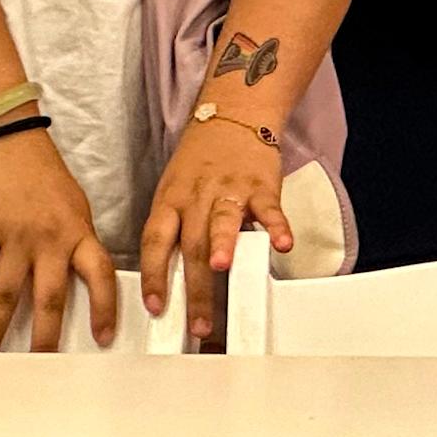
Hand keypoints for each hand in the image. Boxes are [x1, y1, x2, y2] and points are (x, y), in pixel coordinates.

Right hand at [0, 125, 119, 351]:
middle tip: (40, 368)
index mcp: (78, 230)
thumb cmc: (41, 172)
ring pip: (9, 296)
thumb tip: (79, 278)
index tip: (105, 339)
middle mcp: (51, 238)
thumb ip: (76, 240)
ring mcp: (17, 236)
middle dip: (46, 338)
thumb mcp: (73, 204)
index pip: (101, 274)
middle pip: (52, 298)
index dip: (104, 308)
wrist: (7, 137)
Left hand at [140, 113, 293, 341]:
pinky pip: (268, 207)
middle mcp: (197, 196)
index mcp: (171, 200)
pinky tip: (282, 244)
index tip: (156, 307)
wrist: (234, 111)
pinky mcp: (261, 184)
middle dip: (195, 287)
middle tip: (199, 325)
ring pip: (222, 221)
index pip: (155, 240)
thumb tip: (170, 282)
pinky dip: (276, 226)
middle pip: (191, 243)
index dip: (153, 274)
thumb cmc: (200, 161)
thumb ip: (175, 230)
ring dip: (222, 245)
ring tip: (222, 269)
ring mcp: (229, 189)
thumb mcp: (174, 189)